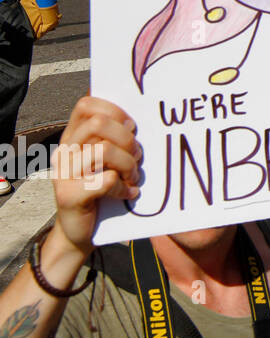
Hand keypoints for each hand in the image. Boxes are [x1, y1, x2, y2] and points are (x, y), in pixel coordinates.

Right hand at [52, 98, 141, 257]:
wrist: (78, 231)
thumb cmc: (99, 189)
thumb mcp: (105, 159)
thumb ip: (112, 138)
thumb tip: (134, 120)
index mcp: (73, 138)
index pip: (86, 105)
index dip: (114, 111)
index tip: (131, 127)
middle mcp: (64, 152)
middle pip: (98, 124)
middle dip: (126, 139)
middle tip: (137, 156)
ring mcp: (64, 174)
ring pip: (103, 151)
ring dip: (128, 165)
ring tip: (133, 177)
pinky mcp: (70, 196)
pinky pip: (106, 180)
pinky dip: (123, 188)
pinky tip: (128, 194)